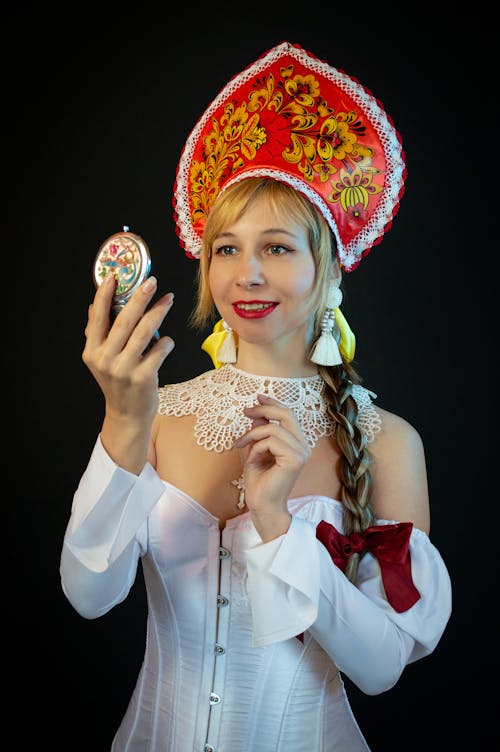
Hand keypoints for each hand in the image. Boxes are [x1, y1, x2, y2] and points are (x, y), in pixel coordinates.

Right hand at [82, 274, 174, 467]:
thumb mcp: (102, 359)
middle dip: (139, 297)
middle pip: (124, 320)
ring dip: (158, 312)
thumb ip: (98, 334)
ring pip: (144, 332)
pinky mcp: (143, 377)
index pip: (97, 317)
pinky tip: (167, 341)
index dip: (104, 296)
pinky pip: (159, 350)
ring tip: (168, 299)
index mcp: (92, 351)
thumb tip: (93, 307)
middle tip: (151, 282)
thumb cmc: (118, 383)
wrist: (127, 415)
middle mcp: (105, 359)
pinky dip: (166, 342)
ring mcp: (124, 369)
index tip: (114, 277)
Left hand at [234, 395, 310, 539]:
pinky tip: (252, 461)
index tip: (257, 398)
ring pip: (273, 429)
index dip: (273, 404)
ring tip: (242, 447)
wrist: (262, 506)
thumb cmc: (259, 482)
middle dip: (265, 409)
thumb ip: (260, 433)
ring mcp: (301, 453)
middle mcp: (304, 447)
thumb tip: (258, 414)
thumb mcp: (256, 451)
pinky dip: (256, 448)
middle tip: (246, 411)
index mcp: (298, 444)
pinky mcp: (294, 460)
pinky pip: (270, 441)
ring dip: (253, 436)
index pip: (289, 415)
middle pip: (287, 415)